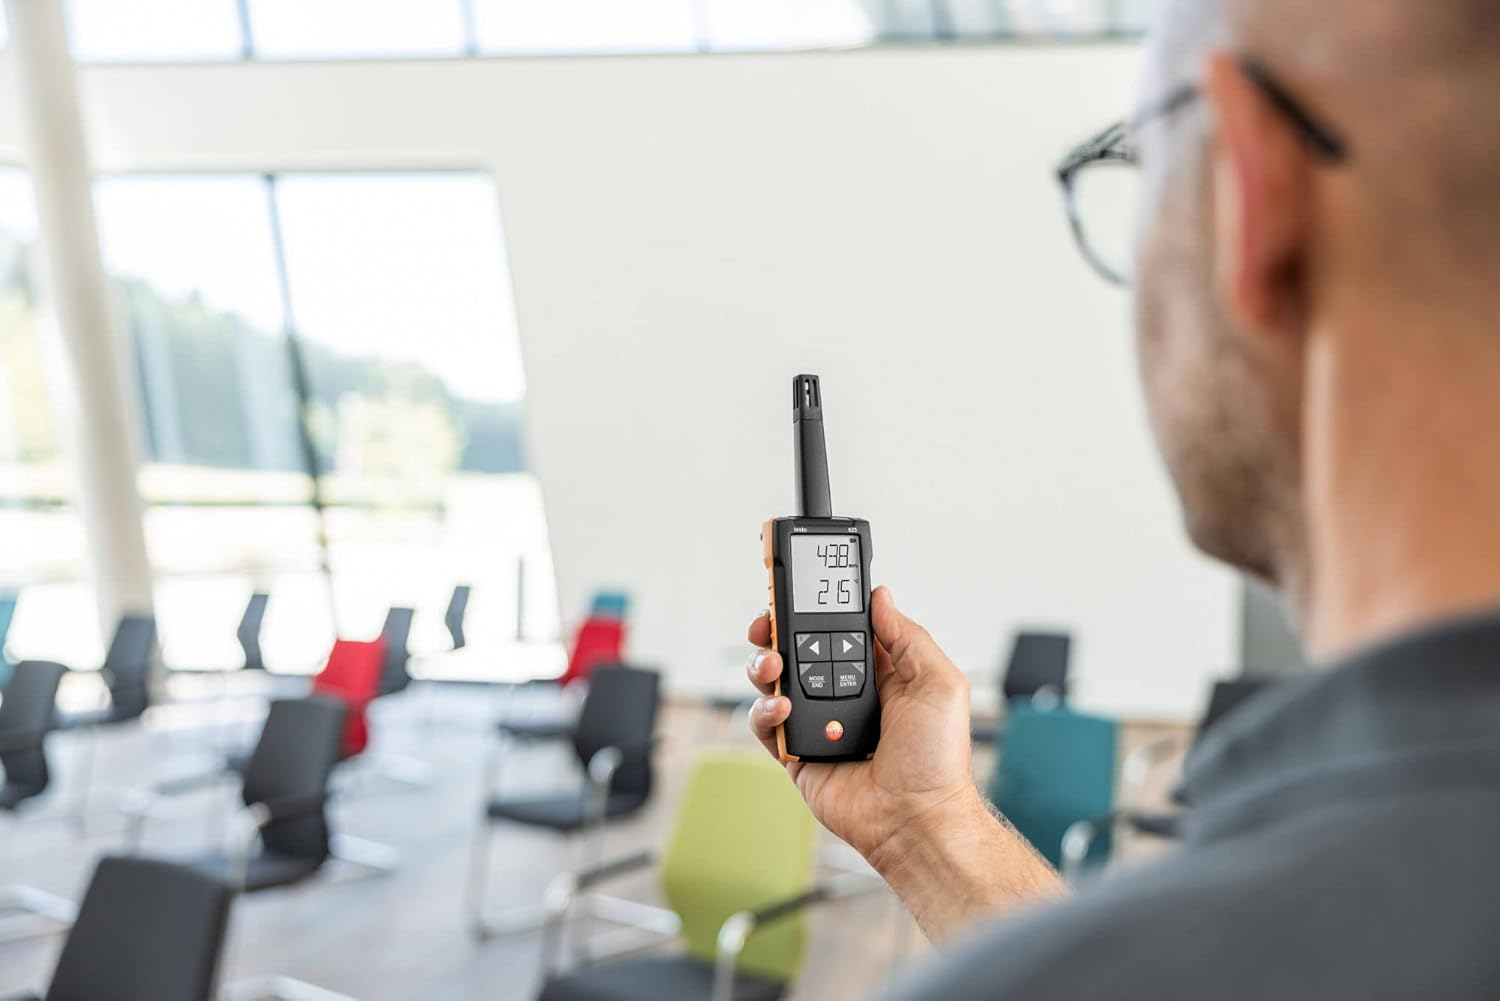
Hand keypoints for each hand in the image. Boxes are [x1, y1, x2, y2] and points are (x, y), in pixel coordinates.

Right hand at [746, 586, 981, 869]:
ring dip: (764, 665)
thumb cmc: (937, 759)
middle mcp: (844, 693)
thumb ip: (907, 636)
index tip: (797, 590)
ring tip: (773, 666)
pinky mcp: (796, 753)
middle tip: (766, 622)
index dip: (816, 609)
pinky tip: (782, 710)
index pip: (838, 628)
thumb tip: (880, 596)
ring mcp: (818, 722)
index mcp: (879, 671)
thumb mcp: (939, 683)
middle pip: (796, 648)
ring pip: (774, 681)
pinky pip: (765, 724)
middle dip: (775, 630)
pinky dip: (764, 711)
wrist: (916, 819)